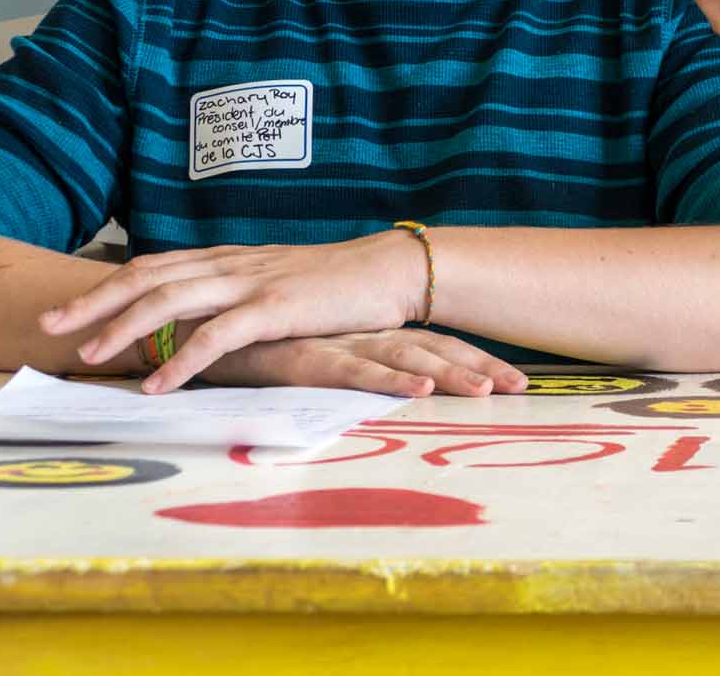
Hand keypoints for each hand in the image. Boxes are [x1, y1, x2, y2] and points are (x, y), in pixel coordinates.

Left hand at [39, 231, 426, 392]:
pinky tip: (157, 384)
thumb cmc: (337, 284)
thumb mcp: (276, 284)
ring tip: (88, 354)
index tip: (66, 309)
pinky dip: (182, 359)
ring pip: (171, 299)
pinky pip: (217, 335)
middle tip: (47, 326)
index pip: (153, 265)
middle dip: (93, 302)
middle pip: (147, 277)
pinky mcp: (276, 309)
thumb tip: (201, 319)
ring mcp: (251, 284)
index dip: (105, 285)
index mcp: (228, 259)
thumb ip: (237, 295)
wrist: (388, 270)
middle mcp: (230, 265)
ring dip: (125, 327)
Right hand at [201, 328, 528, 398]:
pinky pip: (354, 371)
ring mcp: (335, 343)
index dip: (475, 358)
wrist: (198, 328)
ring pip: (403, 358)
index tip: (517, 379)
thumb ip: (351, 363)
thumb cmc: (260, 345)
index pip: (434, 342)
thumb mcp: (315, 354)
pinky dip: (387, 380)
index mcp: (367, 330)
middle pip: (433, 348)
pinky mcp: (304, 357)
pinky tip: (416, 389)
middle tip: (521, 387)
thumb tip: (390, 379)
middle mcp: (360, 332)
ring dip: (447, 374)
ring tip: (484, 391)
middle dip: (479, 367)